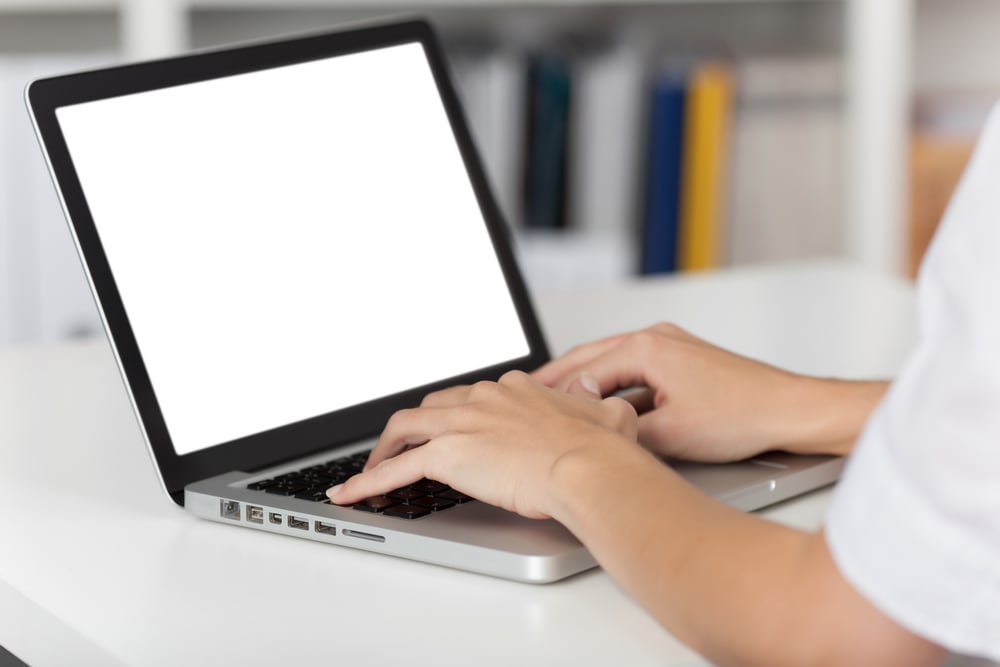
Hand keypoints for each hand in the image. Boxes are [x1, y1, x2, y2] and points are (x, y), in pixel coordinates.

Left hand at [326, 370, 645, 518]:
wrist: (588, 466)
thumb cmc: (600, 449)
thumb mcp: (607, 413)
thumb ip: (592, 400)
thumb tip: (589, 391)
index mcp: (515, 389)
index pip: (472, 397)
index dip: (458, 414)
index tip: (453, 428)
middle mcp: (483, 399)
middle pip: (432, 406)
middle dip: (414, 426)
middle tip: (404, 446)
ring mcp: (462, 424)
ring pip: (405, 427)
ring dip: (384, 448)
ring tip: (372, 469)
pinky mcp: (447, 455)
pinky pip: (395, 469)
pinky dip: (367, 481)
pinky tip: (350, 494)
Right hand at [533, 322, 876, 461]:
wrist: (790, 410)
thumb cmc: (744, 415)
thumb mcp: (670, 435)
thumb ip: (623, 432)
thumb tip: (595, 438)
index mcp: (648, 347)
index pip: (584, 368)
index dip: (555, 391)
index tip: (531, 405)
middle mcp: (657, 338)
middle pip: (592, 356)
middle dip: (560, 377)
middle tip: (528, 393)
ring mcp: (672, 348)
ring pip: (613, 363)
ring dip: (586, 381)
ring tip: (559, 400)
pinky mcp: (684, 362)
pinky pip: (636, 371)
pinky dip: (614, 386)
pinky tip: (604, 406)